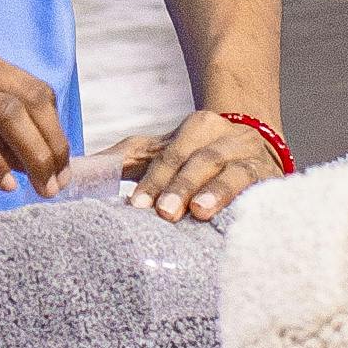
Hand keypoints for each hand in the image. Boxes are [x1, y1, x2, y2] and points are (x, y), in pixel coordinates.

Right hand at [0, 45, 67, 188]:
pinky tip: (2, 185)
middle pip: (29, 98)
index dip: (56, 130)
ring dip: (33, 154)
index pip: (34, 90)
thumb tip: (33, 162)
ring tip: (40, 187)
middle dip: (53, 144)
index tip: (61, 167)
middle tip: (57, 182)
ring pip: (6, 112)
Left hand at [111, 110, 292, 222]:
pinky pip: (263, 191)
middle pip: (200, 161)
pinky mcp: (273, 181)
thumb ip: (124, 160)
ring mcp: (252, 159)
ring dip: (216, 192)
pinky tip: (243, 220)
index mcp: (197, 127)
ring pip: (234, 173)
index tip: (137, 206)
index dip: (154, 180)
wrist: (260, 141)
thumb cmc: (199, 154)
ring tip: (200, 212)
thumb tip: (73, 173)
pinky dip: (252, 204)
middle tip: (164, 213)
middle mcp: (227, 138)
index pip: (170, 155)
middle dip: (181, 186)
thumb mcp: (164, 151)